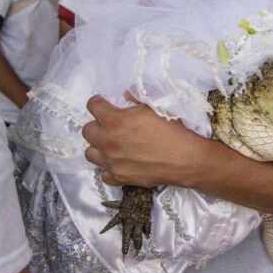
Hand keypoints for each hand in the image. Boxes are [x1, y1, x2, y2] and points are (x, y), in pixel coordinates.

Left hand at [82, 93, 210, 187]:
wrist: (186, 159)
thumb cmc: (173, 130)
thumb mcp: (155, 107)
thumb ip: (135, 100)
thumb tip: (125, 95)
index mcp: (115, 120)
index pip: (93, 106)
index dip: (98, 103)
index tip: (104, 104)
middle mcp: (108, 141)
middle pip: (87, 131)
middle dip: (96, 125)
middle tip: (108, 125)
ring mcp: (112, 162)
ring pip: (90, 153)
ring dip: (98, 147)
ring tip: (110, 145)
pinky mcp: (119, 178)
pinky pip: (103, 174)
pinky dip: (108, 168)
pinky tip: (119, 163)